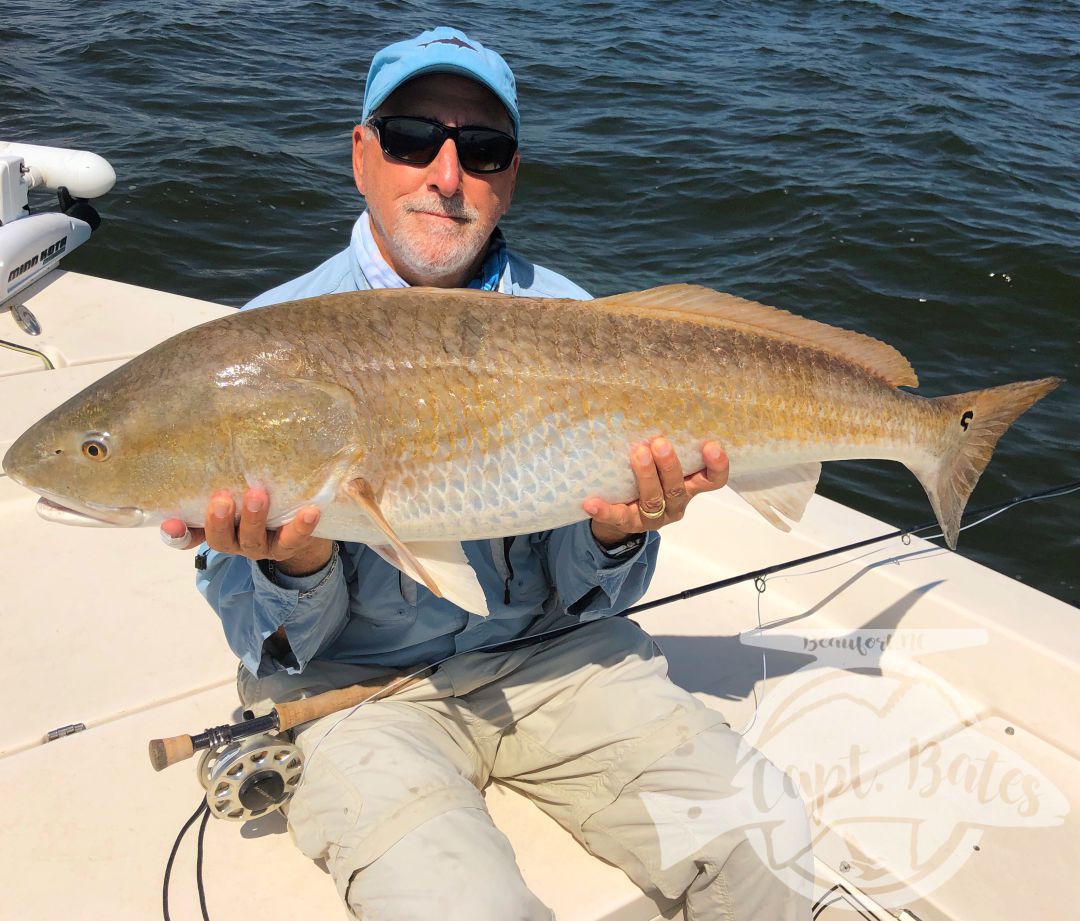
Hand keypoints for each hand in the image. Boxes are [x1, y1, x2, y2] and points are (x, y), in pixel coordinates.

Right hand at [160, 487, 330, 574]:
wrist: (297, 523)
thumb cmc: (258, 498)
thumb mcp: (236, 489)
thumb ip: (222, 474)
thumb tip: (212, 436)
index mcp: (216, 528)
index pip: (187, 536)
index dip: (177, 533)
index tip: (171, 522)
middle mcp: (235, 541)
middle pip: (220, 539)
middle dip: (219, 521)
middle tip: (222, 500)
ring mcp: (261, 547)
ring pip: (252, 541)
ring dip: (254, 519)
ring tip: (258, 495)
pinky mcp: (287, 546)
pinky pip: (293, 540)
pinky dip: (301, 526)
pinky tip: (310, 511)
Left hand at [583, 439, 728, 546]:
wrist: (623, 513)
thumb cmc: (649, 479)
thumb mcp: (664, 465)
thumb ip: (666, 446)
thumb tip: (658, 405)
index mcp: (690, 488)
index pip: (712, 481)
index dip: (716, 466)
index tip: (711, 445)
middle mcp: (675, 504)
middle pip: (677, 489)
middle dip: (670, 465)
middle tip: (660, 442)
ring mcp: (653, 517)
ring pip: (653, 500)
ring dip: (646, 476)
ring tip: (637, 453)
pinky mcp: (628, 523)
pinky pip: (617, 517)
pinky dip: (604, 509)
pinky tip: (591, 502)